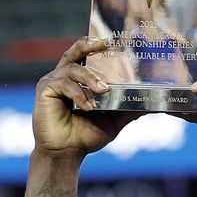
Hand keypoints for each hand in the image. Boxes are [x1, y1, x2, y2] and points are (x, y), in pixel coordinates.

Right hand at [31, 37, 129, 158]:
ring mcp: (52, 83)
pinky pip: (64, 84)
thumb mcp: (112, 121)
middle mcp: (62, 78)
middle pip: (73, 52)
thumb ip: (127, 110)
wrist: (66, 155)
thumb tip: (151, 104)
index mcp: (76, 81)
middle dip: (88, 44)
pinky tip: (89, 106)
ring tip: (104, 90)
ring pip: (73, 68)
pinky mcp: (45, 91)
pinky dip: (79, 94)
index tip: (110, 41)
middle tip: (104, 43)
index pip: (84, 57)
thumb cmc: (85, 137)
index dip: (94, 46)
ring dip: (90, 78)